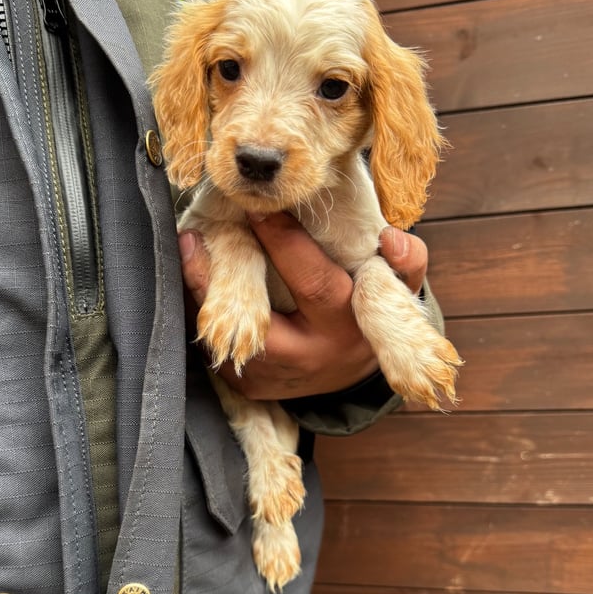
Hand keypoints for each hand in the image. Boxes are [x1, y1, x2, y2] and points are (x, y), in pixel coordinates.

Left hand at [178, 214, 427, 399]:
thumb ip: (406, 261)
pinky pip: (217, 349)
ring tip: (186, 251)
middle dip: (219, 282)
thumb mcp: (399, 288)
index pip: (313, 282)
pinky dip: (202, 315)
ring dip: (200, 298)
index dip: (283, 243)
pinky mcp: (250, 387)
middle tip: (194, 237)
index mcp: (345, 327)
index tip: (257, 207)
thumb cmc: (370, 312)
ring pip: (227, 338)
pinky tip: (191, 283)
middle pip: (256, 323)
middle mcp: (309, 358)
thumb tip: (392, 238)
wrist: (351, 370)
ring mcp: (275, 378)